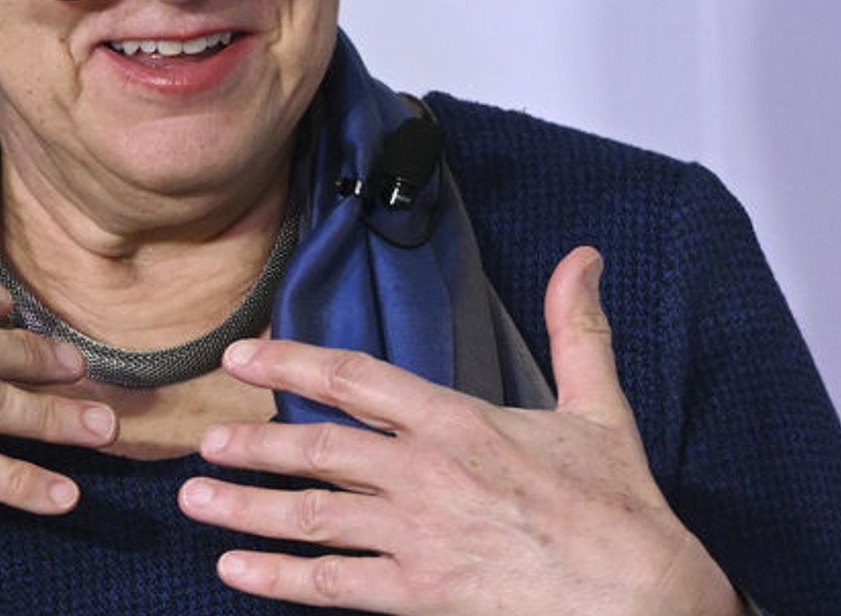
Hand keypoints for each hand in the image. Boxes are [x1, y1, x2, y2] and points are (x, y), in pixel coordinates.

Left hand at [177, 248, 741, 615]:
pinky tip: (238, 574)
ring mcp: (418, 538)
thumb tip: (583, 258)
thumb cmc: (619, 508)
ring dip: (248, 508)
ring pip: (314, 516)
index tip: (242, 356)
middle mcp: (426, 475)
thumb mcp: (599, 408)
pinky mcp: (422, 595)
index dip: (291, 362)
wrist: (642, 596)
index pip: (356, 378)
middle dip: (253, 444)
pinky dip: (281, 580)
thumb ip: (576, 330)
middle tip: (205, 440)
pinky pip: (336, 586)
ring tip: (198, 501)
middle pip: (318, 449)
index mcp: (459, 422)